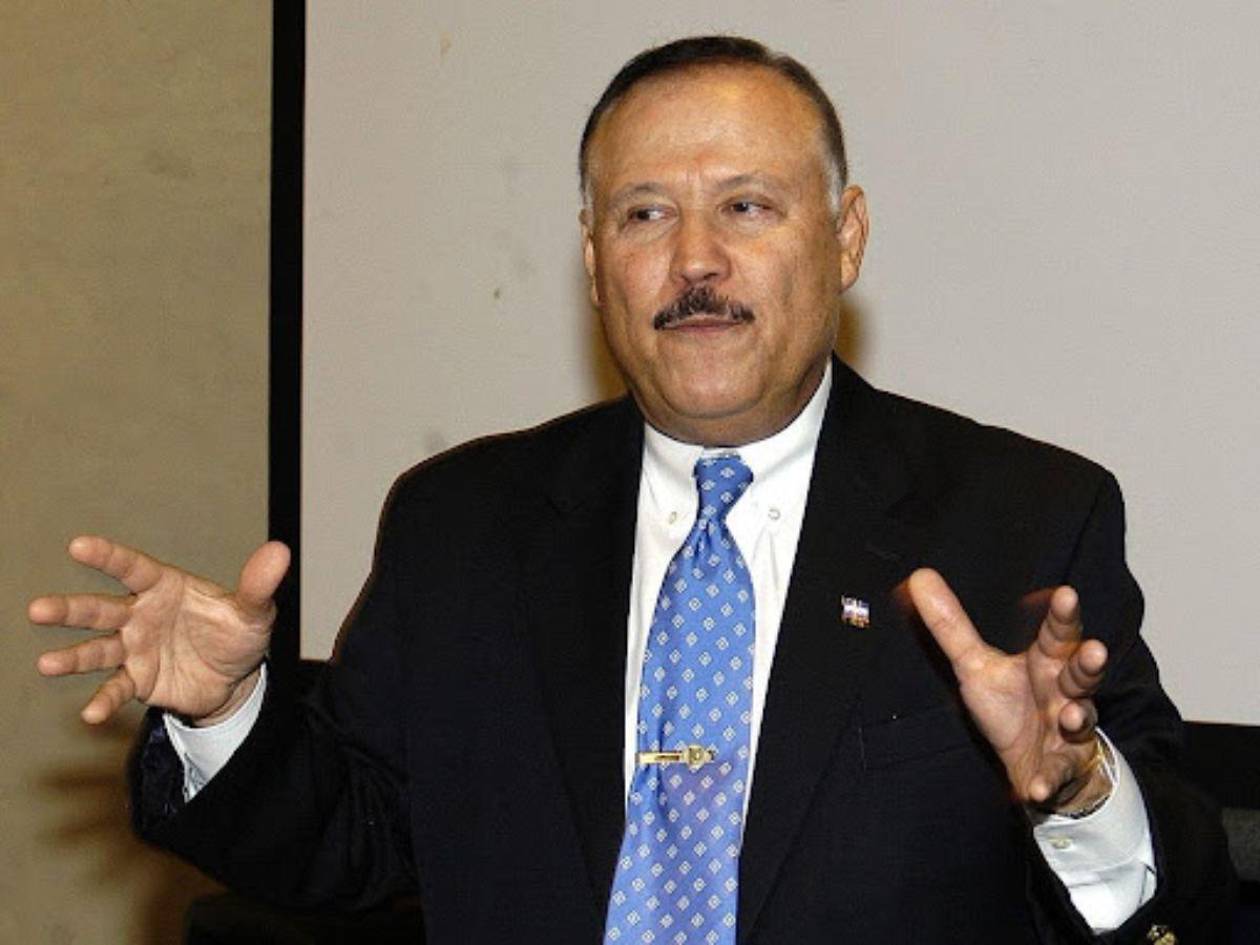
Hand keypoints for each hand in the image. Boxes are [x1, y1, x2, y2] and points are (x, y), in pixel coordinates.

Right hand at [29, 536, 289, 724]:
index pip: (133, 568)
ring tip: (47, 664)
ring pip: (96, 650)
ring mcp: (134, 648)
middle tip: (38, 609)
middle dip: (69, 609)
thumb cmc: (237, 632)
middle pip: (100, 609)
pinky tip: (91, 714)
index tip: (78, 545)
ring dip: (72, 657)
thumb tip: (280, 551)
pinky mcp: (138, 680)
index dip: (107, 557)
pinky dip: (104, 700)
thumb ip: (259, 584)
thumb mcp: (253, 611)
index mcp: (164, 587)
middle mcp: (140, 615)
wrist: (236, 677)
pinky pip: (116, 689)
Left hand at [906, 568, 1109, 812]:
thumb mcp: (977, 666)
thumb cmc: (1013, 707)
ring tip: (1072, 716)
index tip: (1066, 594)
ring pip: (1081, 722)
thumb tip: (919, 576)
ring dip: (1078, 718)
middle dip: (1088, 663)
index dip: (1063, 616)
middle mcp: (1064, 693)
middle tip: (1095, 650)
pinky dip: (1047, 780)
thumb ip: (951, 626)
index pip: (1057, 634)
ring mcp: (1068, 732)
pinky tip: (1036, 786)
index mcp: (1045, 663)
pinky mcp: (1061, 769)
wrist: (1036, 766)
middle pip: (1081, 674)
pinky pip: (1057, 775)